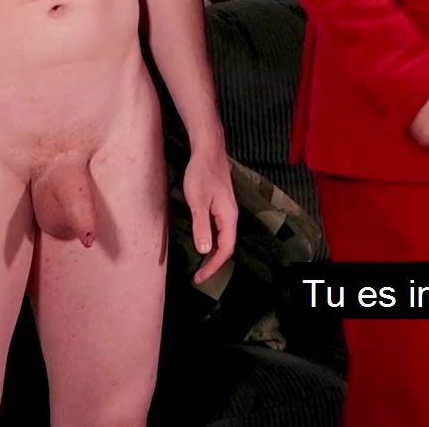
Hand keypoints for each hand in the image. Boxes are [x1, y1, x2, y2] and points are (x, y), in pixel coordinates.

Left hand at [183, 144, 237, 284]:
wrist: (208, 150)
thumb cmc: (202, 174)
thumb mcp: (198, 202)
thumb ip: (201, 226)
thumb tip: (204, 250)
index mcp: (229, 217)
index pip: (225, 249)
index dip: (213, 266)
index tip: (199, 278)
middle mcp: (231, 216)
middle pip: (226, 246)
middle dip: (213, 263)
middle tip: (198, 276)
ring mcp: (227, 210)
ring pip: (223, 238)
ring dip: (212, 253)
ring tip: (199, 265)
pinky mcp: (220, 205)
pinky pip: (219, 229)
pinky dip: (210, 241)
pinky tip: (202, 242)